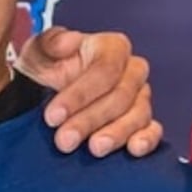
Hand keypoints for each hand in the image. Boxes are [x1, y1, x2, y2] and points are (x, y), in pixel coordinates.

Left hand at [15, 26, 161, 156]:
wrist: (43, 97)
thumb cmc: (44, 71)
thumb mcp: (38, 53)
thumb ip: (50, 43)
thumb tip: (68, 42)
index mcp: (112, 48)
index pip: (105, 70)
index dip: (80, 94)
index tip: (53, 116)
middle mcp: (132, 71)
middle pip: (120, 96)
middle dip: (90, 120)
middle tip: (65, 140)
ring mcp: (140, 98)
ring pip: (138, 115)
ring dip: (115, 134)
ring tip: (94, 149)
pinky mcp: (143, 123)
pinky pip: (153, 130)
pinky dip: (147, 140)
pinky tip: (133, 149)